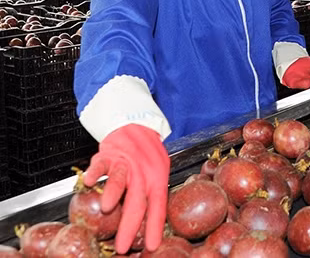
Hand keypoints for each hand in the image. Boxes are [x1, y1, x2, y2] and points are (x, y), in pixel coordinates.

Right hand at [83, 124, 169, 253]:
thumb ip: (151, 194)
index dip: (155, 226)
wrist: (136, 125)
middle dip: (130, 225)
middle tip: (123, 246)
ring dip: (114, 192)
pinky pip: (101, 164)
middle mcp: (143, 172)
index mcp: (157, 179)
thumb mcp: (156, 172)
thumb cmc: (146, 153)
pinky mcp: (109, 154)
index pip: (158, 206)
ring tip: (108, 209)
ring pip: (121, 178)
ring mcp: (126, 162)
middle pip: (138, 200)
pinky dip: (95, 172)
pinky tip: (90, 182)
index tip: (152, 246)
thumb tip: (146, 224)